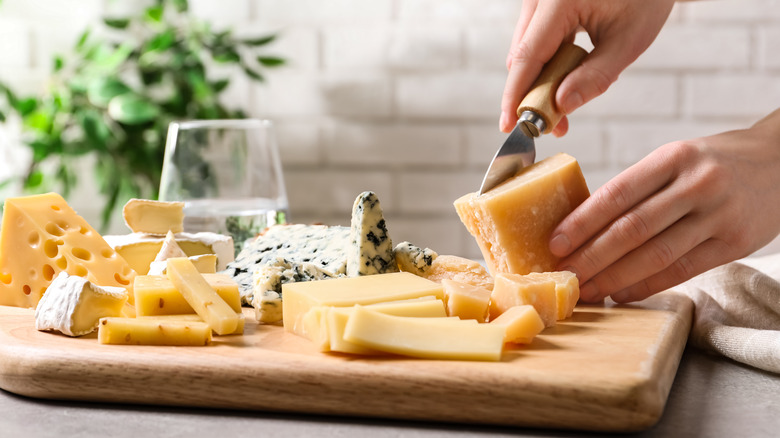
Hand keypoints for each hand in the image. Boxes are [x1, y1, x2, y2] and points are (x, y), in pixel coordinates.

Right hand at [500, 0, 674, 134]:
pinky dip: (547, 64)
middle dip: (532, 94)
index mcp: (559, 1)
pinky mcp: (543, 5)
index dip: (516, 95)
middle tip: (554, 125)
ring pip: (526, 50)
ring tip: (564, 104)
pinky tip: (566, 77)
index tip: (510, 126)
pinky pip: (536, 40)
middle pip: (522, 56)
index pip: (527, 57)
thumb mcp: (628, 40)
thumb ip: (595, 77)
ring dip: (540, 81)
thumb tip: (561, 107)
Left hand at [550, 109, 779, 302]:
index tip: (555, 243)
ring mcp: (718, 215)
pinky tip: (621, 293)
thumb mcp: (677, 158)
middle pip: (632, 228)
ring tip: (587, 289)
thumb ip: (639, 187)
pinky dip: (647, 285)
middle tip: (564, 275)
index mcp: (673, 157)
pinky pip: (682, 269)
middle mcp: (697, 184)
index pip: (618, 194)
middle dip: (592, 256)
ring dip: (615, 277)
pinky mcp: (734, 243)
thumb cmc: (713, 162)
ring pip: (656, 254)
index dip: (582, 222)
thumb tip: (583, 225)